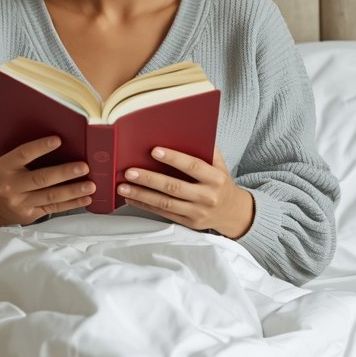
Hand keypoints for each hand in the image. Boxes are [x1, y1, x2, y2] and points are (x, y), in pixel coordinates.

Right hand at [0, 135, 94, 228]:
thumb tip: (63, 144)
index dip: (40, 147)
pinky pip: (54, 208)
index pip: (23, 154)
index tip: (58, 140)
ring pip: (50, 196)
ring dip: (73, 191)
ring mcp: (21, 202)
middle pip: (40, 179)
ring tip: (90, 185)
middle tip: (84, 167)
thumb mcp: (11, 163)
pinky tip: (86, 198)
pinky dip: (72, 204)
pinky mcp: (30, 214)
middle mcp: (11, 186)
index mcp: (5, 166)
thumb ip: (29, 156)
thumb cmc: (10, 176)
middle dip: (64, 173)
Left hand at [116, 146, 253, 238]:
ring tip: (123, 187)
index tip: (154, 151)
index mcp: (216, 178)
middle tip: (129, 172)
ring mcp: (197, 212)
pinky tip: (131, 197)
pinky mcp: (188, 223)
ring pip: (165, 203)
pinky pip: (163, 214)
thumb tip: (181, 133)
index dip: (173, 158)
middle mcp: (207, 196)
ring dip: (141, 194)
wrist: (232, 212)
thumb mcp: (219, 165)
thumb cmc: (220, 182)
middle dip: (149, 179)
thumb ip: (205, 150)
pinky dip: (145, 205)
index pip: (192, 166)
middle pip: (174, 187)